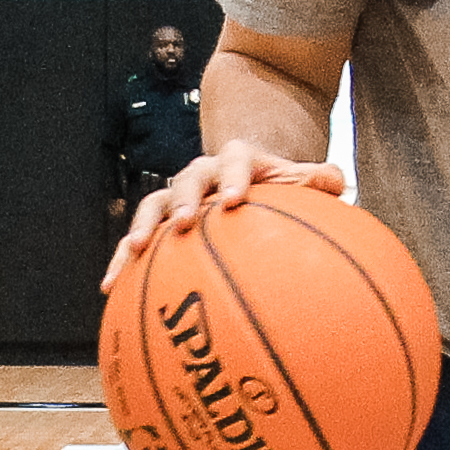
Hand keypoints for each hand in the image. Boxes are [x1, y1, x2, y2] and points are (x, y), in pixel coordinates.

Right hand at [104, 142, 344, 288]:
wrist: (245, 177)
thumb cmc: (279, 188)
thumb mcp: (300, 180)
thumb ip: (319, 181)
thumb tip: (339, 183)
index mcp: (239, 160)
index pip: (235, 160)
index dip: (234, 176)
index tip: (236, 199)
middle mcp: (203, 174)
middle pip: (187, 179)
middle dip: (184, 200)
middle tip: (185, 223)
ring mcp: (178, 197)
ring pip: (154, 206)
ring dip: (143, 228)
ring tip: (133, 252)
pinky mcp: (161, 223)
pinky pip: (138, 241)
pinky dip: (123, 260)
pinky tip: (110, 288)